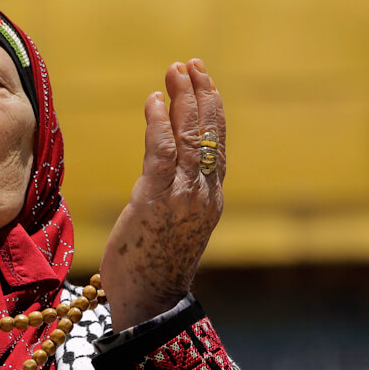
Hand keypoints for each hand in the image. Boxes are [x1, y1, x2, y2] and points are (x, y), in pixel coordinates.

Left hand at [100, 59, 224, 331]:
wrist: (150, 304)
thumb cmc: (152, 269)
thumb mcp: (171, 227)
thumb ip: (173, 197)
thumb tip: (160, 174)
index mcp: (210, 200)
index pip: (218, 145)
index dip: (212, 110)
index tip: (203, 82)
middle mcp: (204, 195)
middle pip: (209, 134)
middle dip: (200, 94)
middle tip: (189, 65)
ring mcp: (184, 198)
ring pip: (191, 137)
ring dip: (183, 100)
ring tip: (175, 71)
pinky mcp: (156, 202)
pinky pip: (162, 153)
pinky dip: (159, 123)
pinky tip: (154, 101)